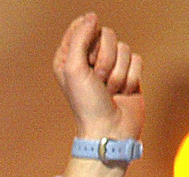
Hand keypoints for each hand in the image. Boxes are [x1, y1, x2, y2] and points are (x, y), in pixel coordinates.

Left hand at [54, 12, 143, 141]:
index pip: (82, 27)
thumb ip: (80, 39)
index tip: (87, 58)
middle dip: (105, 59)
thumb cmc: (87, 105)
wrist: (109, 129)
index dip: (88, 39)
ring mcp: (109, 66)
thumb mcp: (74, 70)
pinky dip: (130, 77)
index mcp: (68, 58)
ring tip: (109, 91)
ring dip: (118, 72)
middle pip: (107, 34)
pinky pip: (137, 59)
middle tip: (98, 81)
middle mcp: (88, 60)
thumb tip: (91, 17)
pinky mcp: (128, 73)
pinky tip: (121, 93)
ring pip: (124, 48)